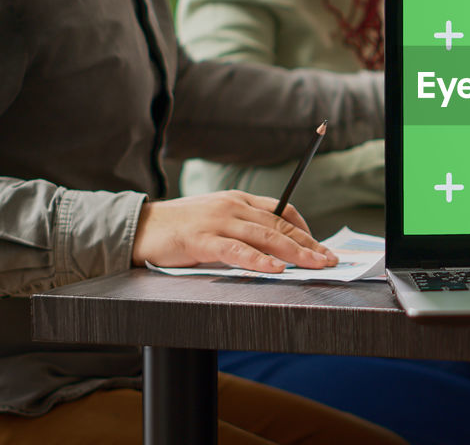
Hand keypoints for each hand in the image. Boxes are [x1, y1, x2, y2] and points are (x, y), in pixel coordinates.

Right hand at [132, 191, 339, 272]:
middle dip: (309, 243)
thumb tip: (273, 248)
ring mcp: (218, 222)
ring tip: (316, 263)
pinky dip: (259, 260)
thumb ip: (242, 230)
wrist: (139, 227)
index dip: (305, 229)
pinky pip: (237, 251)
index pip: (282, 211)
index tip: (321, 245)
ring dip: (295, 251)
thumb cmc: (179, 228)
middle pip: (280, 224)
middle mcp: (233, 207)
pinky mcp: (202, 240)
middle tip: (330, 258)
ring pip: (265, 236)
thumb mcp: (217, 221)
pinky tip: (277, 268)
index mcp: (239, 200)